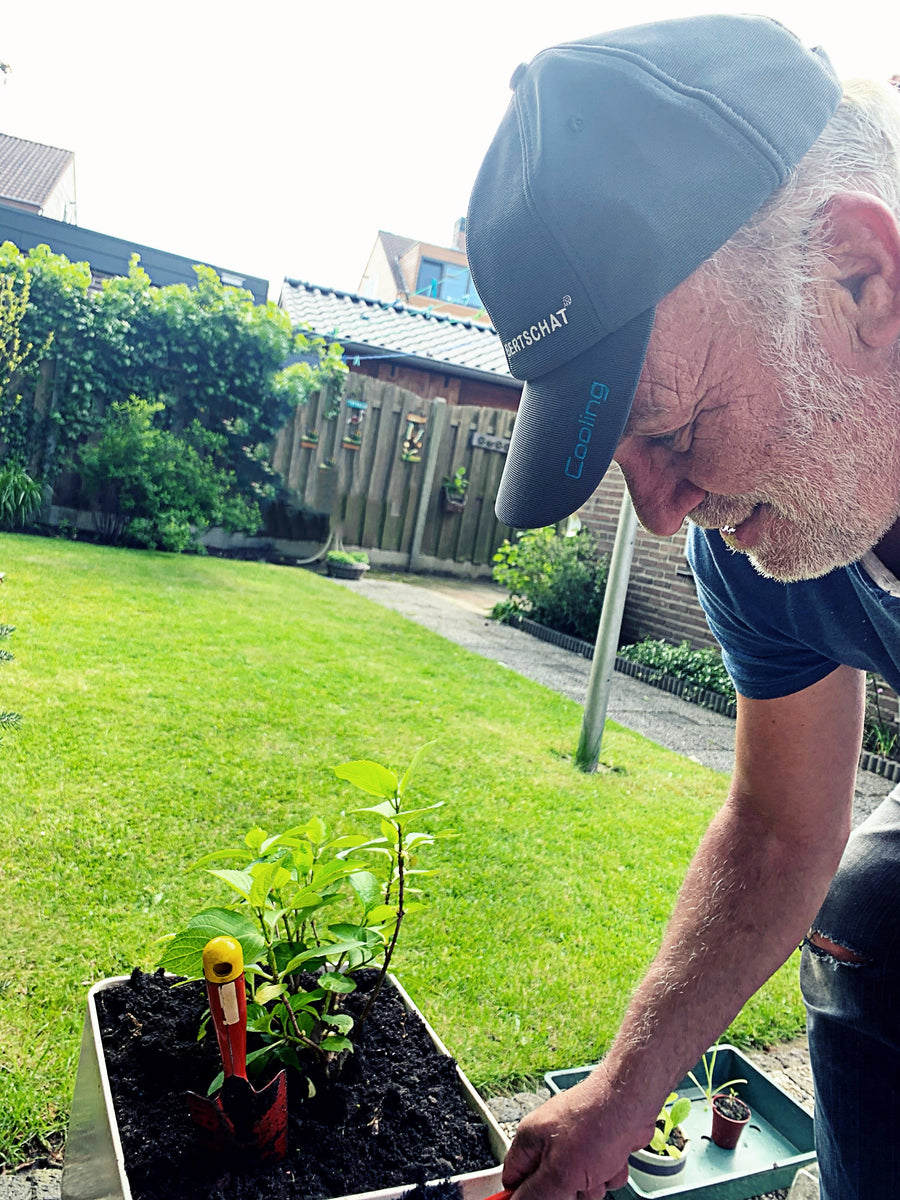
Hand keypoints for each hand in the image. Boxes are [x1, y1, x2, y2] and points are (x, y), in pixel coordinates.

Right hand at [501, 1069, 653, 1199]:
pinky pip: (601, 1176)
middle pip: (550, 1188)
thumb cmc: (596, 1124)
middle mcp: (550, 1140)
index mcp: (530, 1140)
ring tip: (600, 1166)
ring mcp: (576, 1144)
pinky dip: (611, 1172)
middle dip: (569, 1192)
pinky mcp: (599, 1146)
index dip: (524, 1196)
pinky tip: (615, 1157)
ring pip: (579, 1186)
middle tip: (578, 1182)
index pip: (513, 1179)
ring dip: (594, 1185)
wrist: (632, 1102)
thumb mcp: (559, 1172)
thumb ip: (535, 1194)